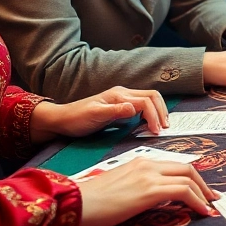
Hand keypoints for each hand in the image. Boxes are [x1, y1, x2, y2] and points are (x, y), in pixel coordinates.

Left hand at [30, 87, 169, 141]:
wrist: (61, 120)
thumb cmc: (76, 118)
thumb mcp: (94, 115)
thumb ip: (115, 111)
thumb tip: (134, 108)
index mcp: (119, 95)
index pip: (146, 101)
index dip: (154, 115)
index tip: (156, 131)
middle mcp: (123, 94)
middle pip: (152, 96)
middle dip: (162, 111)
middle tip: (165, 128)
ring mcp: (122, 99)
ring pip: (149, 100)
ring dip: (158, 111)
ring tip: (161, 126)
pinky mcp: (120, 107)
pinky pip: (142, 106)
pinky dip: (150, 114)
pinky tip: (148, 124)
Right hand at [77, 159, 220, 225]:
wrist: (76, 204)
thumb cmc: (92, 200)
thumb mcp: (121, 186)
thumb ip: (140, 186)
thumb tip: (156, 198)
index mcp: (140, 161)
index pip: (174, 165)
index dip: (192, 177)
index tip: (200, 190)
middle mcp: (148, 164)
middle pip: (187, 168)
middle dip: (203, 184)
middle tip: (211, 198)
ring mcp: (149, 175)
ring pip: (189, 178)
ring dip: (203, 194)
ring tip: (209, 207)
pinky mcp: (149, 190)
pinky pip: (183, 191)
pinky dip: (197, 201)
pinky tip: (202, 212)